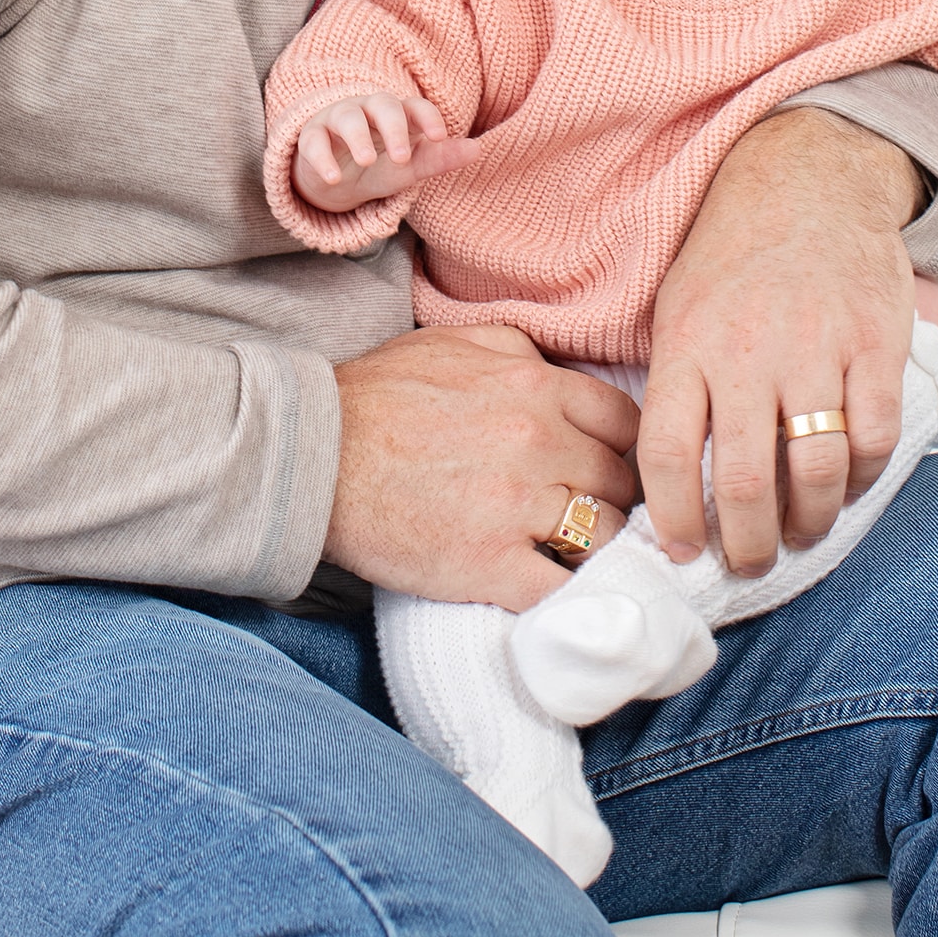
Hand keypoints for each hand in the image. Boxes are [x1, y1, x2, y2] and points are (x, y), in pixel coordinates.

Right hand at [293, 93, 481, 211]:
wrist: (336, 179)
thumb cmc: (380, 165)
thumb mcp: (410, 167)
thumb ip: (440, 159)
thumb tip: (477, 149)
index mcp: (397, 114)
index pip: (415, 106)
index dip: (428, 117)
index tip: (440, 137)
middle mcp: (368, 110)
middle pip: (382, 104)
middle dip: (393, 126)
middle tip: (402, 157)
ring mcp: (338, 120)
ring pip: (346, 117)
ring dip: (358, 137)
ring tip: (369, 160)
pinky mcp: (311, 138)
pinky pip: (314, 142)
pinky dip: (322, 159)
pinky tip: (334, 179)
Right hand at [324, 325, 641, 609]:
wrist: (311, 454)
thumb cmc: (376, 395)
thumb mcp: (455, 343)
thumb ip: (520, 350)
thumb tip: (560, 371)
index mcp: (536, 386)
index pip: (625, 423)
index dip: (623, 449)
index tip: (608, 466)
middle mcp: (539, 442)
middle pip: (618, 482)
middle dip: (609, 498)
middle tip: (590, 512)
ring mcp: (518, 506)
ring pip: (601, 536)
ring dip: (592, 547)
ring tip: (570, 552)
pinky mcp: (490, 566)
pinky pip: (561, 589)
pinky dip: (567, 594)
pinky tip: (552, 588)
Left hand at [640, 108, 923, 578]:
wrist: (810, 180)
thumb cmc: (734, 253)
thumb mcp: (676, 307)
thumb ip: (675, 386)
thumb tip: (667, 482)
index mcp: (688, 344)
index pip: (667, 455)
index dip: (673, 520)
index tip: (681, 552)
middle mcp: (749, 351)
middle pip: (745, 481)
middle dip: (746, 544)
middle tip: (748, 562)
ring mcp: (818, 348)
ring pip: (815, 471)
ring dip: (809, 523)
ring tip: (800, 536)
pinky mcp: (876, 344)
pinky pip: (875, 437)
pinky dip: (863, 479)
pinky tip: (848, 487)